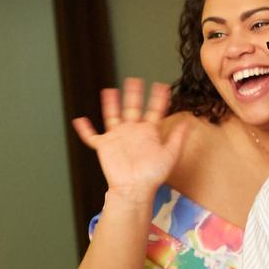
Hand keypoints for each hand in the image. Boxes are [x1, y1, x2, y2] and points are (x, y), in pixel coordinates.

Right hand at [71, 79, 185, 202]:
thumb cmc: (153, 175)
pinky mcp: (104, 146)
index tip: (162, 86)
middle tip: (135, 79)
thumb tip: (188, 121)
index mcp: (148, 132)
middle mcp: (132, 131)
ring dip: (111, 104)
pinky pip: (91, 136)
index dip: (158, 99)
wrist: (135, 188)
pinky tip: (80, 120)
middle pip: (132, 108)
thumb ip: (177, 137)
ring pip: (112, 115)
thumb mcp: (170, 154)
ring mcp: (117, 137)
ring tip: (109, 91)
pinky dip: (85, 129)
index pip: (154, 111)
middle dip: (133, 94)